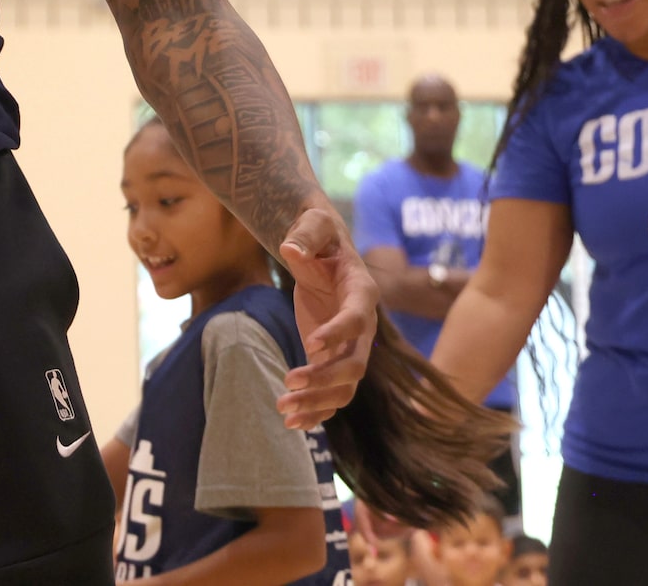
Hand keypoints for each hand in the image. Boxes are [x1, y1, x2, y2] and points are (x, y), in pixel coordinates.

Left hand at [277, 209, 377, 428]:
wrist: (323, 252)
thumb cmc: (320, 234)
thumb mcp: (314, 224)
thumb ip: (306, 234)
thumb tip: (288, 248)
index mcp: (362, 292)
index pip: (356, 319)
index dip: (337, 333)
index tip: (311, 345)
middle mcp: (363, 326)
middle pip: (355, 364)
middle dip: (324, 378)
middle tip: (289, 382)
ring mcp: (351, 347)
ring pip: (345, 388)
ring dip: (318, 403)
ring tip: (284, 411)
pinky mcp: (335, 359)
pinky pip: (334, 394)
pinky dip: (317, 411)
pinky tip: (293, 423)